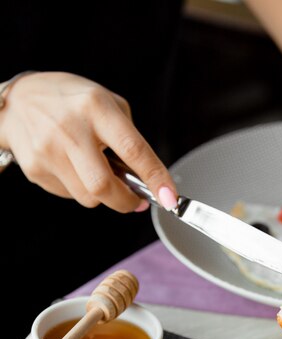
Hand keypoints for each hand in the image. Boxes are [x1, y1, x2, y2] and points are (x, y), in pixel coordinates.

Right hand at [0, 72, 176, 211]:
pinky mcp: (35, 168)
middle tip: (136, 200)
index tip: (170, 199)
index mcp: (96, 108)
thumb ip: (129, 140)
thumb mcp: (107, 104)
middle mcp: (71, 129)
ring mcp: (48, 151)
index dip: (155, 178)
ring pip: (88, 197)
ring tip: (96, 171)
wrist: (18, 101)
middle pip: (104, 186)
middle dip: (126, 202)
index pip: (133, 149)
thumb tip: (148, 182)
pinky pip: (69, 195)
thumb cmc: (72, 103)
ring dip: (102, 195)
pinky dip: (80, 189)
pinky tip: (72, 168)